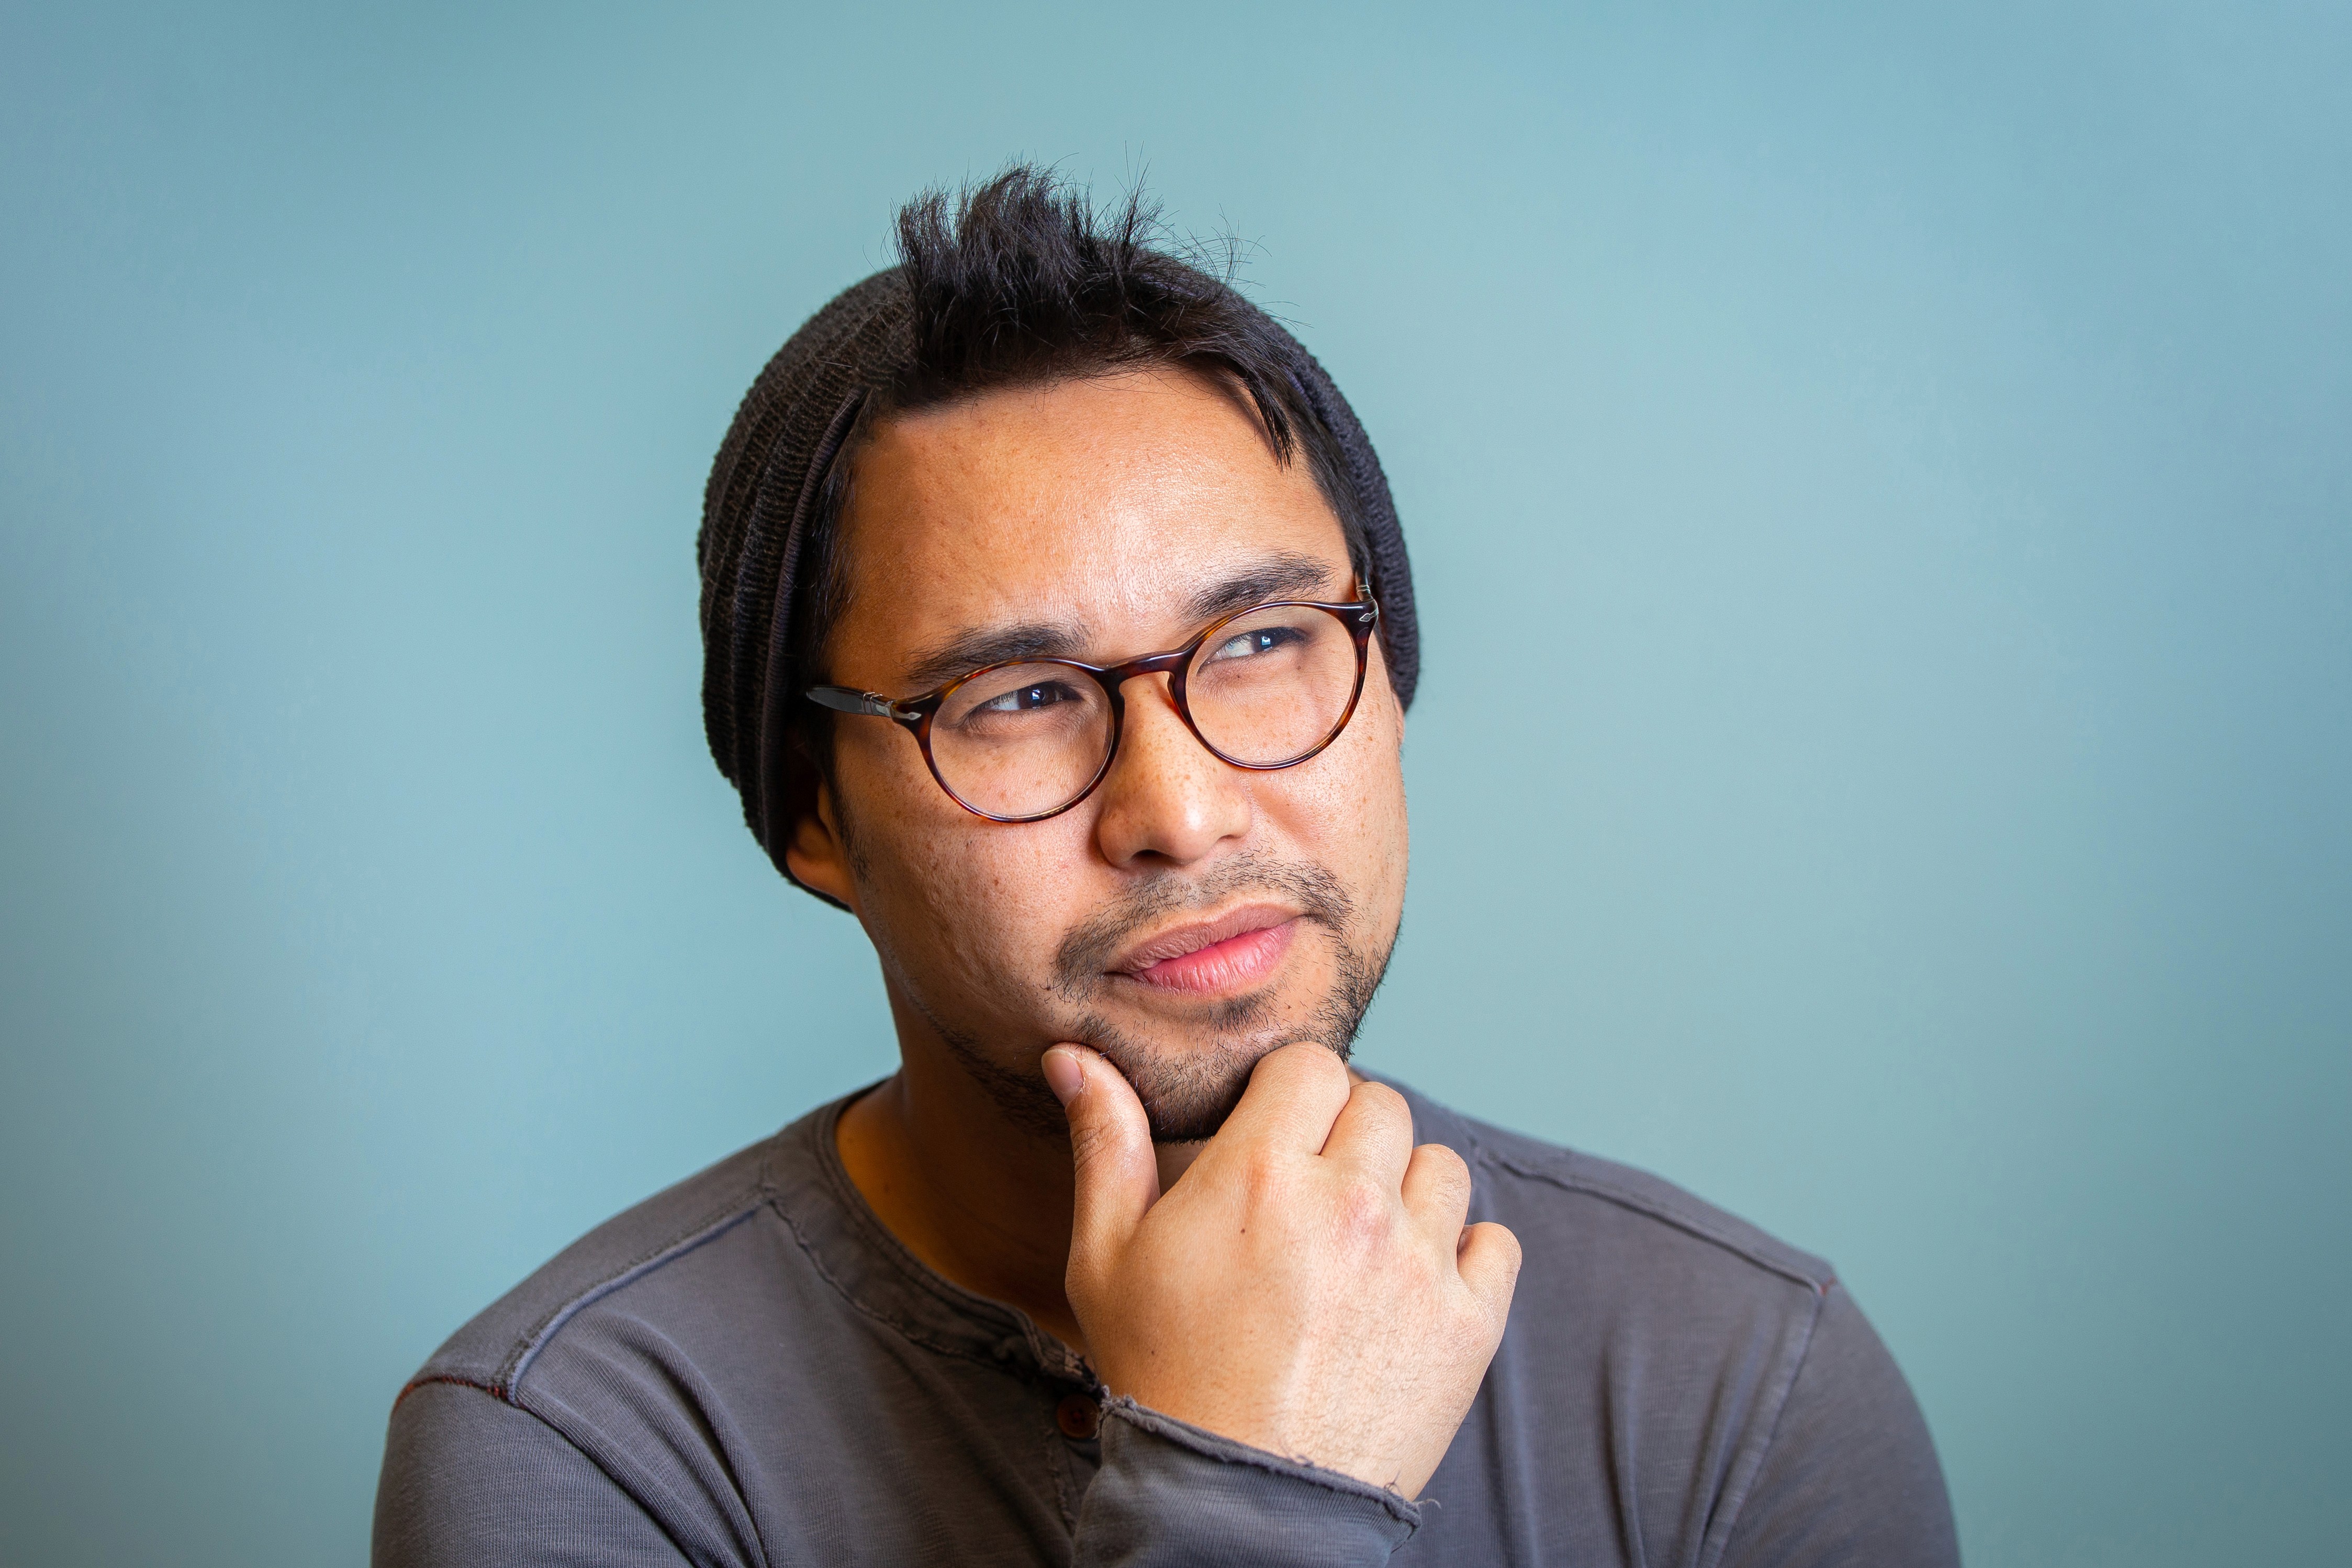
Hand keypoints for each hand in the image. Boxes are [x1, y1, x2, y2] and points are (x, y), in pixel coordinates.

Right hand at [1042, 1040, 1520, 1497]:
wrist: (1238, 1504)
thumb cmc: (1163, 1376)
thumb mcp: (1105, 1257)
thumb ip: (1105, 1143)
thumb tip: (1073, 1057)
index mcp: (1262, 1174)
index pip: (1313, 1065)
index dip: (1292, 1093)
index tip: (1275, 1135)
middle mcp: (1350, 1203)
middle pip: (1381, 1104)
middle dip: (1346, 1136)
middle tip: (1311, 1195)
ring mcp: (1417, 1264)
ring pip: (1441, 1165)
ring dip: (1405, 1189)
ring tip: (1360, 1241)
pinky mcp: (1467, 1324)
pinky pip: (1495, 1241)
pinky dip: (1463, 1254)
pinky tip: (1411, 1284)